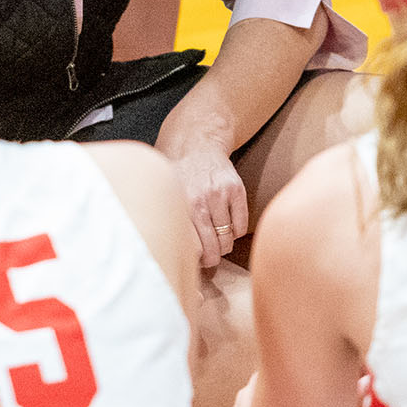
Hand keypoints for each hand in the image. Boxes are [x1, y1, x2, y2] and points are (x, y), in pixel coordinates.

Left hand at [156, 109, 248, 269]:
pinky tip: (227, 226)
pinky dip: (235, 232)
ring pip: (227, 240)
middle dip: (211, 259)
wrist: (197, 143)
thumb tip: (169, 254)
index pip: (191, 248)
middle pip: (212, 249)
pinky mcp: (236, 190)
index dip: (194, 261)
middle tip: (209, 259)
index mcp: (179, 206)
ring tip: (217, 242)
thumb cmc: (178, 176)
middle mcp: (199, 201)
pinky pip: (240, 226)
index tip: (194, 263)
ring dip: (223, 246)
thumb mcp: (166, 196)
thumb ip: (169, 221)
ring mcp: (219, 195)